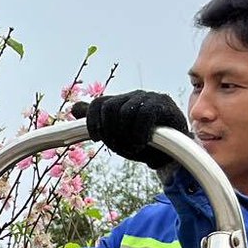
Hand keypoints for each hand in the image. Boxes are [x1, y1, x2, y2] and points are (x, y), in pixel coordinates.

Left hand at [69, 90, 188, 169]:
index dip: (92, 122)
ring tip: (134, 146)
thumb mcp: (116, 135)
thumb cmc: (143, 142)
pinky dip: (139, 133)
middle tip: (120, 146)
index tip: (96, 138)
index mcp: (120, 102)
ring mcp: (149, 98)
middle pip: (109, 108)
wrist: (172, 152)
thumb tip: (74, 108)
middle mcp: (133, 96)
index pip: (98, 103)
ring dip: (126, 135)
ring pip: (125, 112)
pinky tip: (142, 142)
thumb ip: (97, 121)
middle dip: (111, 131)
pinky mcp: (163, 104)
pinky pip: (143, 115)